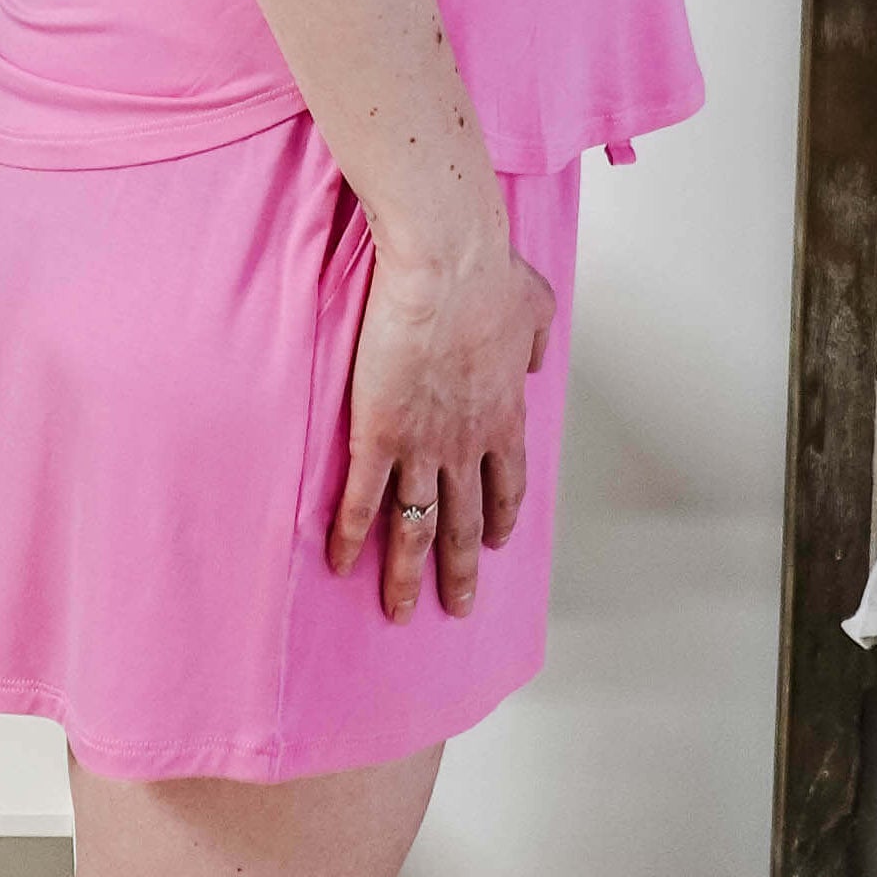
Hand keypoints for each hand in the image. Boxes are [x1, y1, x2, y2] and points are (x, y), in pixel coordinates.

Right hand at [327, 225, 557, 620]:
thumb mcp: (536, 307)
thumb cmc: (490, 273)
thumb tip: (535, 360)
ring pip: (415, 527)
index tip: (494, 542)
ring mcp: (422, 445)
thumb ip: (535, 340)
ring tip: (400, 611)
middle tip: (457, 606)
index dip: (499, 519)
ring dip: (407, 574)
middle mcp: (467, 443)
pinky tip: (340, 563)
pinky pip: (363, 499)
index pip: (506, 485)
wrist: (449, 265)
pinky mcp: (378, 434)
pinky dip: (351, 536)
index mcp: (504, 415)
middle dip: (459, 572)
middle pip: (464, 523)